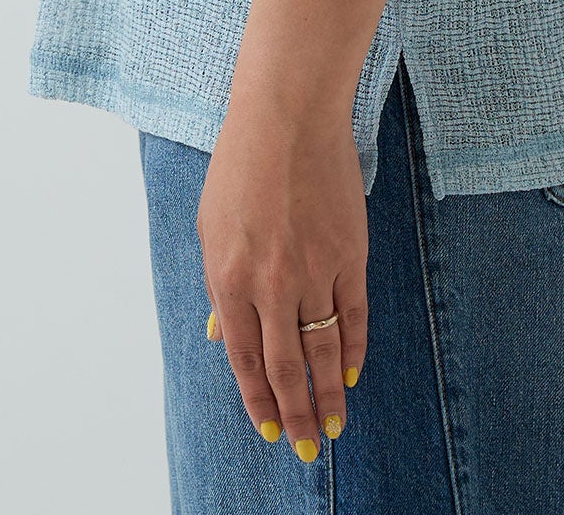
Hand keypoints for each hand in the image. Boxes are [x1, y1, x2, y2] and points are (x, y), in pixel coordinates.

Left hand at [196, 94, 367, 460]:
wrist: (288, 115)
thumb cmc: (241, 164)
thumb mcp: (210, 225)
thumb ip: (218, 285)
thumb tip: (220, 335)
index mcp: (228, 277)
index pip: (244, 358)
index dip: (257, 399)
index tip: (267, 428)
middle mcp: (271, 283)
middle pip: (286, 366)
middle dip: (294, 413)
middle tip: (303, 447)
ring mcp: (314, 269)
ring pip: (323, 350)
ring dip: (328, 395)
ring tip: (333, 428)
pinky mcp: (349, 253)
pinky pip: (352, 315)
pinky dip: (352, 349)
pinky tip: (351, 373)